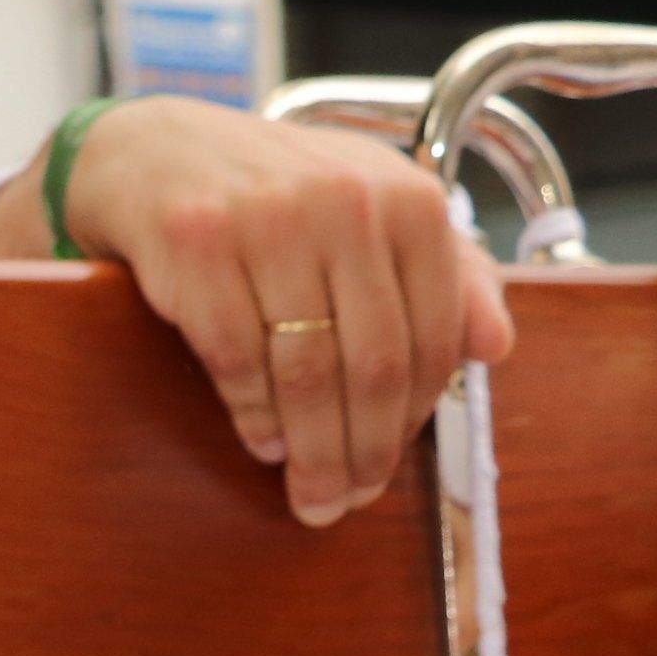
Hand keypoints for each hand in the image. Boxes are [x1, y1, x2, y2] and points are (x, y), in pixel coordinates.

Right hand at [0, 96, 516, 523]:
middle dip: (363, 451)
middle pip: (374, 364)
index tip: (391, 467)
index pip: (433, 337)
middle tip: (347, 500)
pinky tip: (263, 441)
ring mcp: (270, 220)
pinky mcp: (199, 243)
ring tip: (310, 491)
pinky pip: (238, 356)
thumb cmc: (278, 198)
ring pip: (307, 371)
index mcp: (409, 199)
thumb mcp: (376, 214)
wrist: (159, 155)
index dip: (416, 420)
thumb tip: (497, 346)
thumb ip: (449, 273)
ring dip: (311, 449)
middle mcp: (347, 201)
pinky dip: (254, 413)